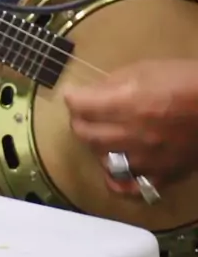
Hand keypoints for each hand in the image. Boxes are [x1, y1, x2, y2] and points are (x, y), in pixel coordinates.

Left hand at [63, 60, 197, 195]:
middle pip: (85, 133)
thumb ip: (115, 82)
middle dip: (78, 120)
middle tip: (83, 113)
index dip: (72, 98)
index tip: (73, 95)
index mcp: (127, 103)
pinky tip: (114, 168)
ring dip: (96, 145)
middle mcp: (131, 134)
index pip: (81, 105)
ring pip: (102, 158)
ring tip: (100, 135)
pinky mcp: (161, 175)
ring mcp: (145, 159)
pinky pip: (129, 187)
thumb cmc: (184, 79)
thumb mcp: (145, 68)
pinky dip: (116, 179)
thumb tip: (93, 93)